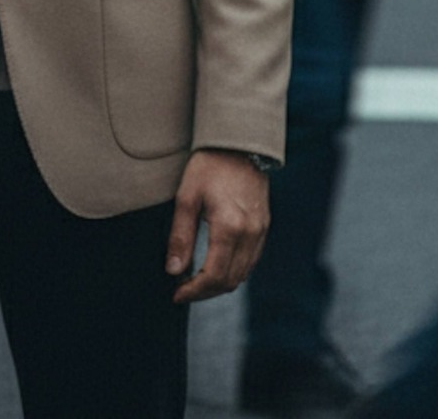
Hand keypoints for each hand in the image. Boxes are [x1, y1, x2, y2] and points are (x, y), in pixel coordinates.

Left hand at [166, 149, 269, 303]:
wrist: (239, 142)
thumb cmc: (209, 165)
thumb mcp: (186, 197)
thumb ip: (180, 236)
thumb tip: (174, 271)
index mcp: (229, 228)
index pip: (214, 277)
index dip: (194, 292)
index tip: (177, 294)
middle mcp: (250, 234)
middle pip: (230, 281)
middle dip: (205, 292)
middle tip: (183, 290)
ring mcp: (260, 231)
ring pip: (242, 274)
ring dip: (220, 284)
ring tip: (196, 280)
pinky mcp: (264, 226)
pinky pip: (251, 260)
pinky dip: (233, 270)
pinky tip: (216, 264)